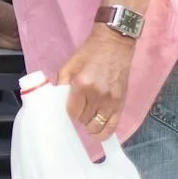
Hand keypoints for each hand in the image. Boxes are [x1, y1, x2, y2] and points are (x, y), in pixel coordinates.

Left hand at [58, 25, 134, 139]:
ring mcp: (110, 100)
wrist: (115, 43)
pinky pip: (112, 125)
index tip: (68, 111)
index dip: (68, 114)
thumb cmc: (90, 52)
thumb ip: (62, 84)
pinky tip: (98, 135)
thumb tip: (57, 102)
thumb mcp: (69, 65)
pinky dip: (104, 133)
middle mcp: (96, 95)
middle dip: (78, 118)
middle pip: (83, 120)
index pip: (72, 112)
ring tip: (87, 122)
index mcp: (81, 84)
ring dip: (89, 126)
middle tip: (78, 112)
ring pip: (96, 125)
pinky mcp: (121, 102)